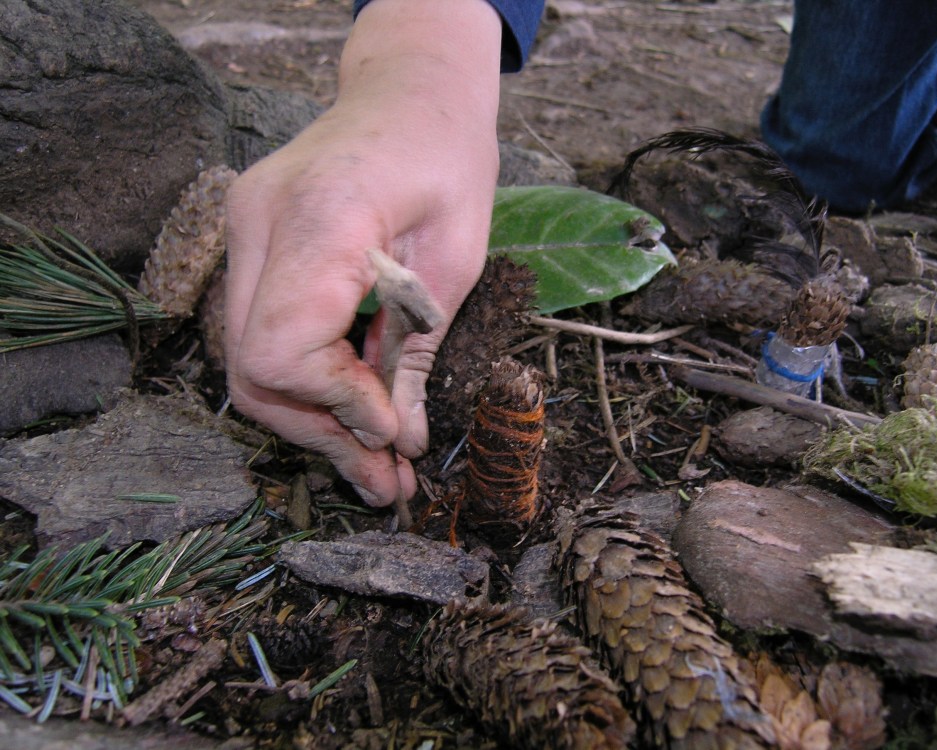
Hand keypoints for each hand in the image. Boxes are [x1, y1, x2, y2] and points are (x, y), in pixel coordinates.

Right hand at [224, 0, 501, 505]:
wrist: (411, 92)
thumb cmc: (449, 159)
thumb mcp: (457, 261)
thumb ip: (416, 353)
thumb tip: (396, 442)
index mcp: (320, 215)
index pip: (280, 350)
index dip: (335, 406)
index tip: (391, 431)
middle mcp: (257, 222)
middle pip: (252, 370)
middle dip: (322, 433)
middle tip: (385, 479)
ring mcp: (243, 232)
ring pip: (248, 363)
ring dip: (314, 421)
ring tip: (379, 466)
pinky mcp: (251, 245)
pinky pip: (262, 334)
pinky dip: (308, 383)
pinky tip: (355, 415)